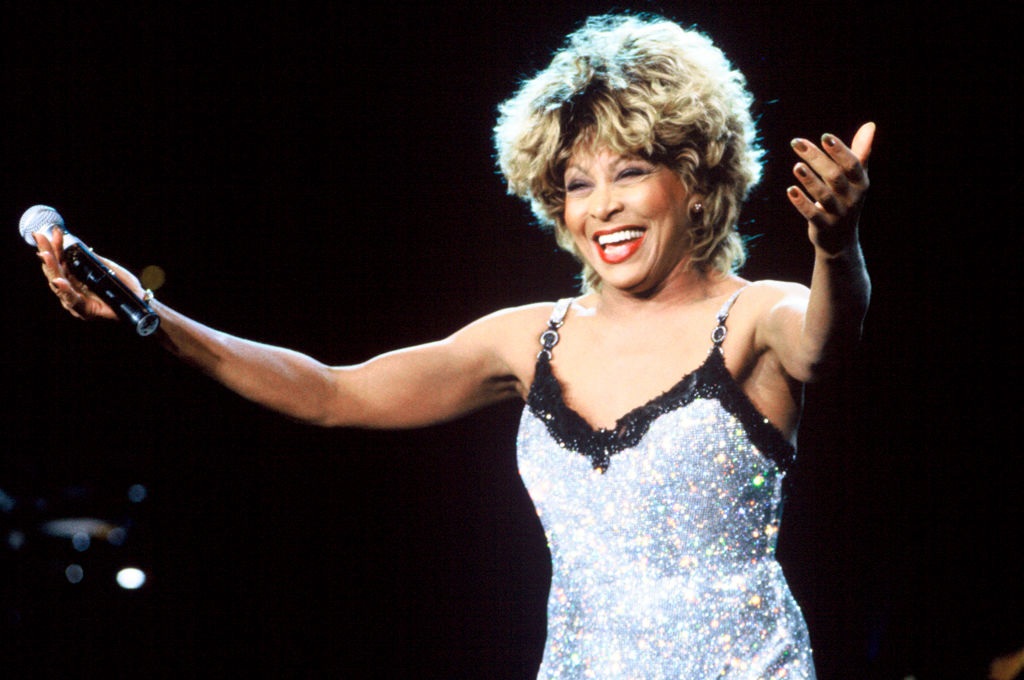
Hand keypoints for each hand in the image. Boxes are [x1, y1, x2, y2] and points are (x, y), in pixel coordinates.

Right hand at [34, 228, 143, 320]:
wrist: (139, 301)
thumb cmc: (123, 285)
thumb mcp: (105, 267)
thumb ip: (90, 258)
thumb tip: (75, 242)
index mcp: (73, 279)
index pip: (59, 261)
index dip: (55, 247)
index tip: (53, 232)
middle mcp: (71, 290)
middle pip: (54, 271)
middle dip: (47, 252)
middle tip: (40, 237)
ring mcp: (75, 301)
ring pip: (58, 284)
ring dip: (52, 268)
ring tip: (45, 254)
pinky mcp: (84, 311)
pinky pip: (72, 301)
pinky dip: (65, 290)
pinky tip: (59, 281)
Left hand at [787, 122, 873, 255]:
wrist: (841, 240)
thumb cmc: (847, 200)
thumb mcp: (856, 179)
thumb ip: (860, 153)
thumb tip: (870, 125)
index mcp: (861, 184)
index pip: (852, 164)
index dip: (840, 150)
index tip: (824, 136)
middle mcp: (852, 198)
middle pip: (835, 176)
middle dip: (816, 158)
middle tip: (798, 142)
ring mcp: (838, 214)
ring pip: (823, 195)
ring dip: (809, 180)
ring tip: (796, 166)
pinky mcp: (823, 227)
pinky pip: (812, 215)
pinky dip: (801, 202)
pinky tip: (790, 190)